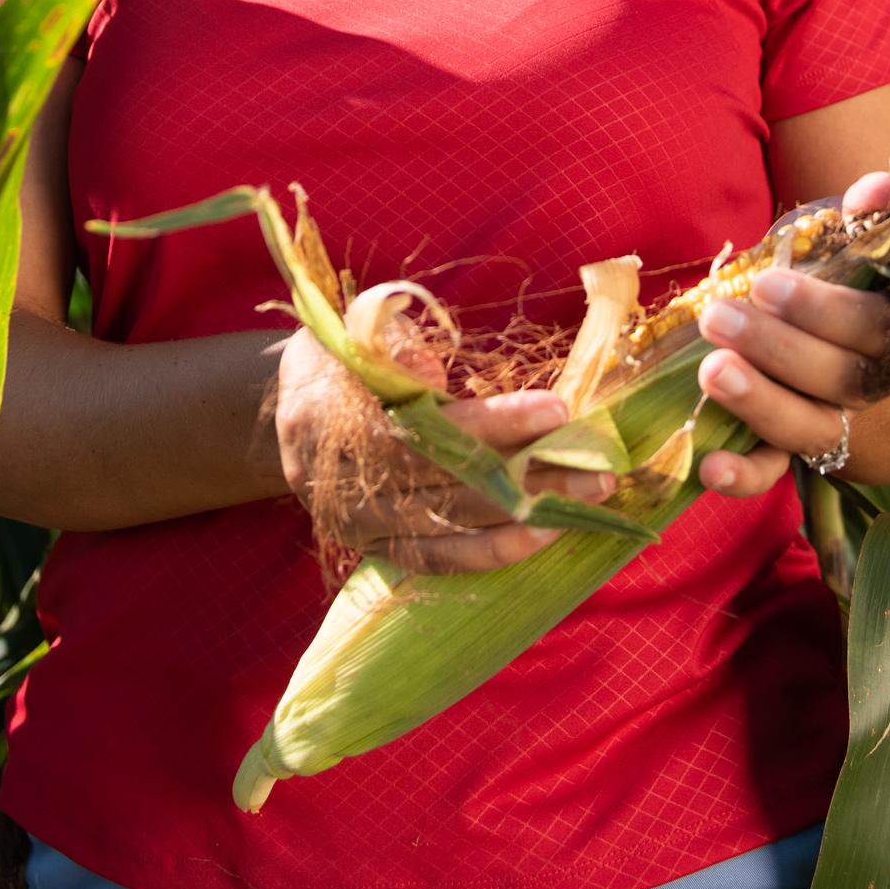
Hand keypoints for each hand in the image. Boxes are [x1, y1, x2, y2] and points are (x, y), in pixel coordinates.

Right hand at [272, 327, 616, 573]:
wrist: (290, 410)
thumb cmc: (337, 356)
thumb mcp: (352, 328)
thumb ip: (392, 344)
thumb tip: (435, 381)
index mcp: (325, 419)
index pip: (422, 431)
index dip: (492, 424)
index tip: (557, 409)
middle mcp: (337, 484)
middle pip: (444, 487)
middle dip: (527, 477)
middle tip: (598, 467)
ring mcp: (355, 524)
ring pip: (446, 531)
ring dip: (523, 519)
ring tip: (587, 501)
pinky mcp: (374, 549)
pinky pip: (437, 560)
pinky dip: (492, 552)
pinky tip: (543, 534)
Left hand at [693, 169, 889, 498]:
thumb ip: (883, 223)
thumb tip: (872, 186)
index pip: (870, 328)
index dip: (820, 311)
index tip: (766, 284)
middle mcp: (882, 391)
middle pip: (834, 377)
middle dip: (774, 349)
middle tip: (718, 318)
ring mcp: (849, 430)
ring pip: (806, 426)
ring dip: (758, 403)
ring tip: (712, 372)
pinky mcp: (817, 457)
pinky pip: (783, 471)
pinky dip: (747, 475)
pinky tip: (709, 467)